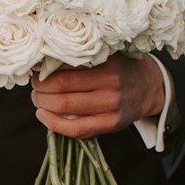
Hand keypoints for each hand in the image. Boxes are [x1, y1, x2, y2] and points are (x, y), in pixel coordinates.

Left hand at [32, 52, 164, 135]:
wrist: (150, 87)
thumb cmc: (121, 67)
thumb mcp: (107, 55)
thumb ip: (82, 58)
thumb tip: (43, 61)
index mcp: (107, 65)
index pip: (64, 70)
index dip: (42, 74)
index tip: (35, 72)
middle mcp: (110, 86)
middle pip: (60, 89)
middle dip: (39, 89)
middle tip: (34, 87)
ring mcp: (110, 108)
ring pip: (65, 108)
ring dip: (43, 104)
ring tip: (38, 99)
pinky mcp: (110, 125)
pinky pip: (76, 129)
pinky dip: (53, 124)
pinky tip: (43, 115)